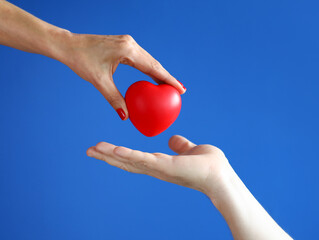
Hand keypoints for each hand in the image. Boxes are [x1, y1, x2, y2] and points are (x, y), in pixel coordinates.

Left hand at [60, 33, 185, 119]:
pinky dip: (149, 68)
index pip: (153, 67)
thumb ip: (114, 98)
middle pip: (154, 63)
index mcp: (127, 51)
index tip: (180, 89)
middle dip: (167, 77)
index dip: (168, 79)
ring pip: (149, 60)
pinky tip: (152, 77)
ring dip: (159, 73)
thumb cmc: (81, 61)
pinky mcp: (123, 44)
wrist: (68, 45)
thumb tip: (126, 116)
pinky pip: (141, 58)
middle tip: (180, 91)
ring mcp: (127, 42)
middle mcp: (130, 44)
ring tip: (169, 86)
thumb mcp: (99, 81)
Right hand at [86, 135, 231, 195]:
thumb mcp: (191, 150)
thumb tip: (172, 139)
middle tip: (89, 150)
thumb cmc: (210, 166)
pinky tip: (114, 151)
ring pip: (131, 161)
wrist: (221, 177)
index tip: (104, 149)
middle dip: (108, 156)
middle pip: (127, 162)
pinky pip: (143, 160)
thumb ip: (181, 146)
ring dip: (111, 155)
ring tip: (93, 149)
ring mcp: (160, 169)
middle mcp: (157, 169)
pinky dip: (128, 155)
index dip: (119, 155)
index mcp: (161, 164)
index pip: (135, 159)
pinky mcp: (165, 167)